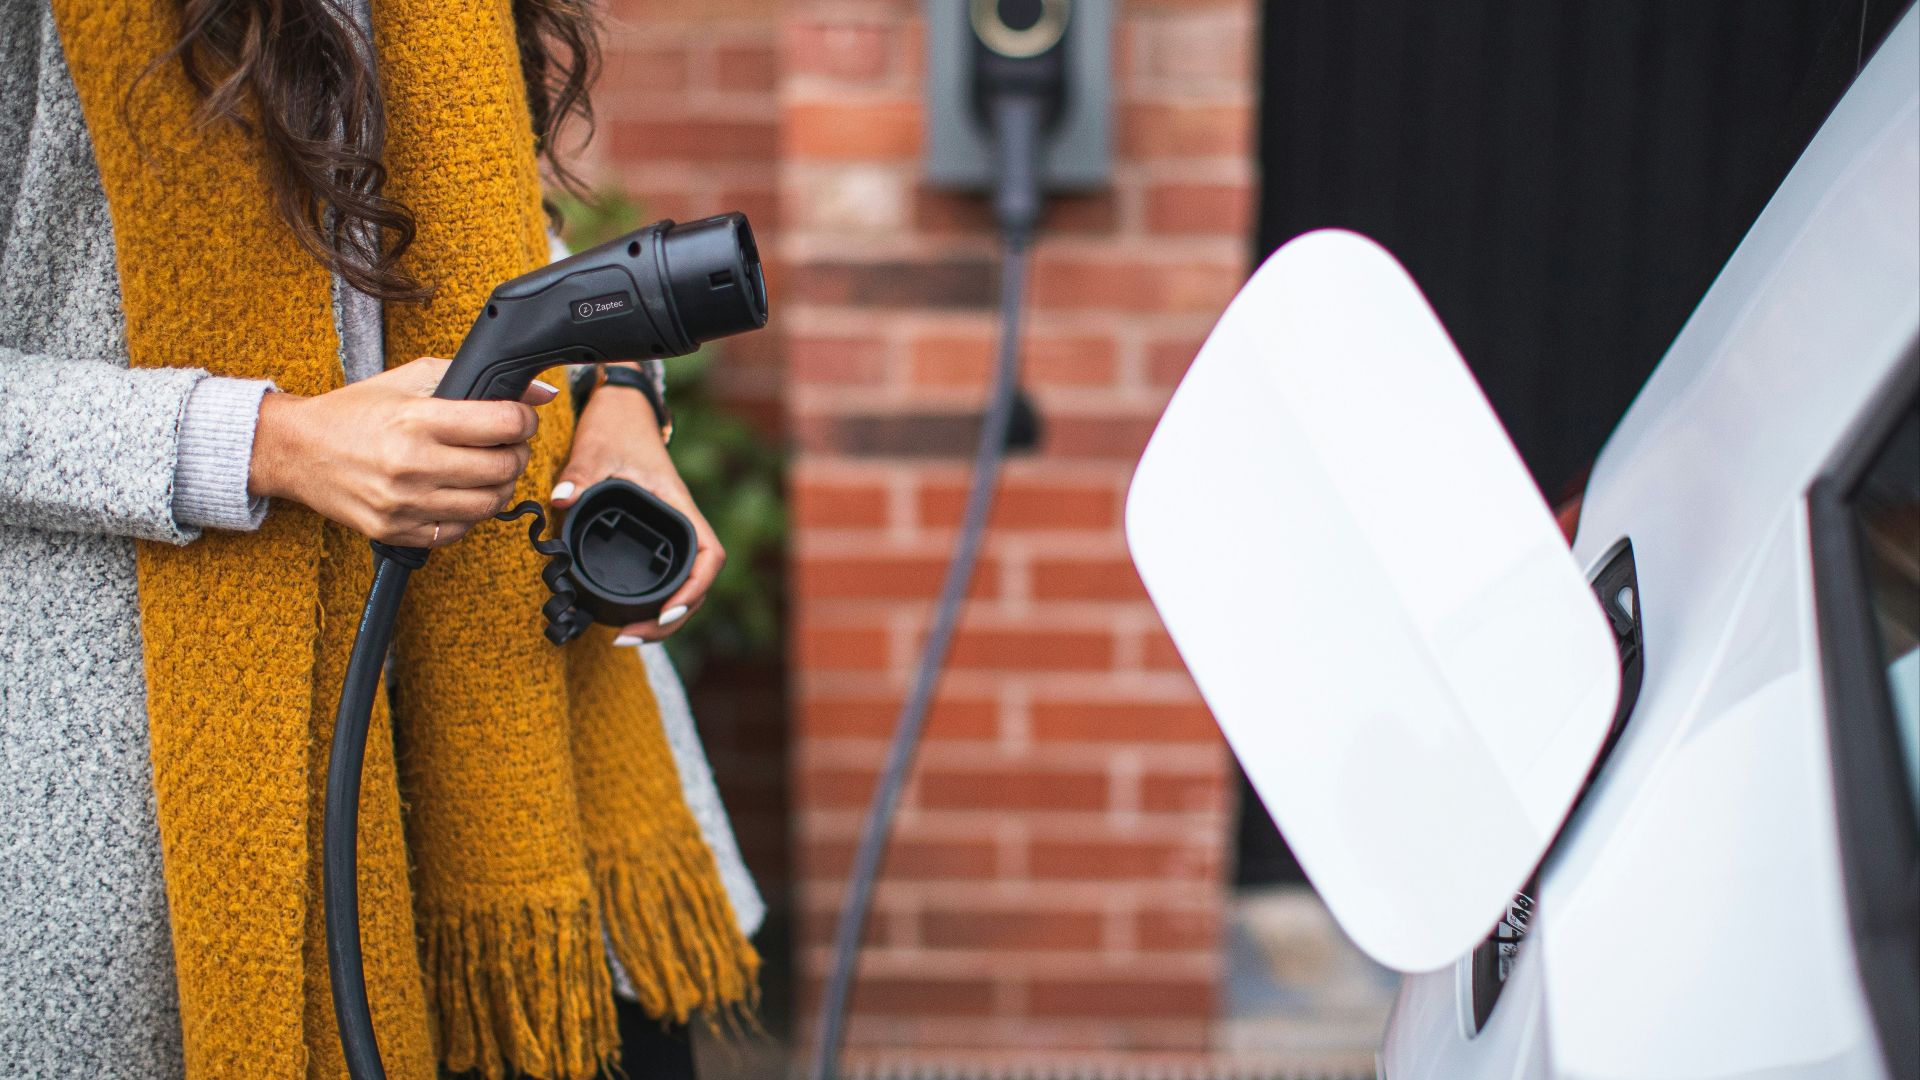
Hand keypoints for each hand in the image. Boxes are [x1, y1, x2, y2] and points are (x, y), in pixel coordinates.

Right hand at [249, 356, 556, 546]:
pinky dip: (469, 514)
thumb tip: (538, 392)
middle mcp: (411, 464)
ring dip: (500, 486)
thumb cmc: (355, 411)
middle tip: (509, 446)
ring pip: (487, 506)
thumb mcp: (410, 380)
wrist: (297, 449)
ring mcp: (403, 503)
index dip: (524, 420)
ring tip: (489, 469)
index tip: (521, 419)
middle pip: (503, 469)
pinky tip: (460, 493)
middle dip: (517, 454)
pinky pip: (457, 531)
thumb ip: (473, 380)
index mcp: (417, 420)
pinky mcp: (395, 531)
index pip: (503, 425)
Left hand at [550, 369, 722, 642]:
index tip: (666, 610)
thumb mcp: (596, 449)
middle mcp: (679, 524)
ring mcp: (668, 532)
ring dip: (663, 617)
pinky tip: (629, 615)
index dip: (694, 589)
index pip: (708, 556)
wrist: (622, 410)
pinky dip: (653, 601)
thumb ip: (579, 475)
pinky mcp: (654, 535)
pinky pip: (665, 575)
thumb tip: (562, 499)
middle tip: (631, 636)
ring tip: (628, 635)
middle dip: (670, 618)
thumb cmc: (616, 427)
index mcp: (678, 506)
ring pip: (683, 585)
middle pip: (697, 584)